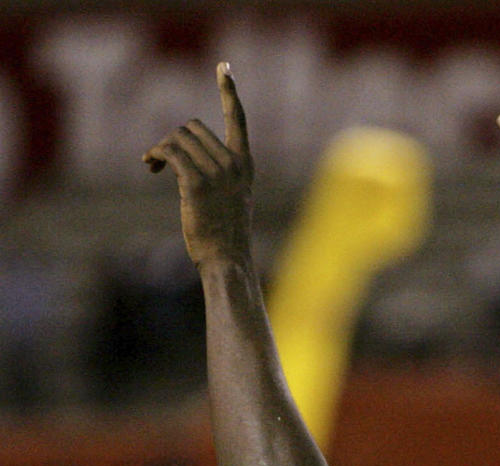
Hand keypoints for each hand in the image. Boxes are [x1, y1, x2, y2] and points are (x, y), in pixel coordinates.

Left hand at [142, 62, 253, 269]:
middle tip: (159, 161)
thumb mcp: (231, 200)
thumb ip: (218, 174)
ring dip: (161, 148)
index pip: (238, 119)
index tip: (223, 67)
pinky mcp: (196, 183)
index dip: (229, 91)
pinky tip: (150, 166)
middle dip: (173, 140)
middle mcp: (233, 164)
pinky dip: (155, 155)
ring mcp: (216, 173)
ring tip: (153, 166)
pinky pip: (170, 152)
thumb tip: (180, 158)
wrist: (227, 261)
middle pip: (193, 127)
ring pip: (178, 138)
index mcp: (245, 165)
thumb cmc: (225, 238)